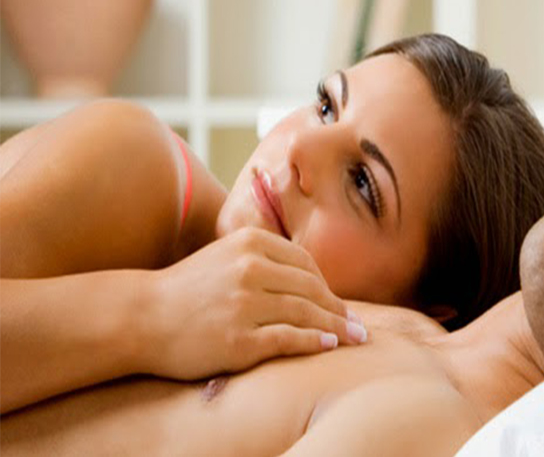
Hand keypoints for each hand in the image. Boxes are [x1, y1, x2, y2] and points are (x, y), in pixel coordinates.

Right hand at [141, 227, 367, 379]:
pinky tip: (328, 345)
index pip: (305, 263)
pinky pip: (288, 339)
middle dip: (339, 307)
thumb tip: (310, 278)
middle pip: (311, 288)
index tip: (337, 301)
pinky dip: (313, 342)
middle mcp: (250, 270)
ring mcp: (245, 304)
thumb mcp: (224, 256)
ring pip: (305, 313)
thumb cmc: (186, 288)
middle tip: (358, 324)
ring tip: (354, 337)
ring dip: (336, 327)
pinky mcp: (239, 339)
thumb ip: (263, 258)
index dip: (327, 284)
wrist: (140, 317)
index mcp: (249, 243)